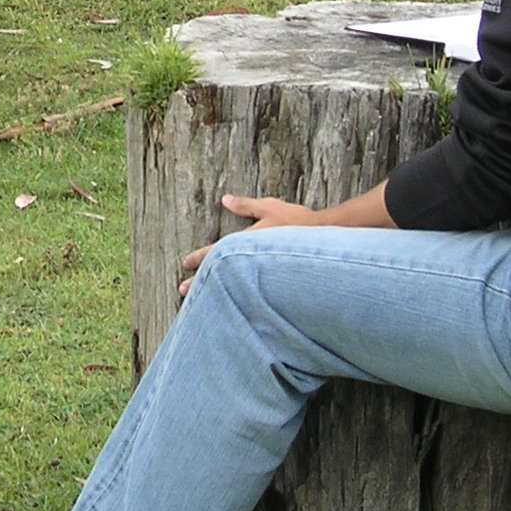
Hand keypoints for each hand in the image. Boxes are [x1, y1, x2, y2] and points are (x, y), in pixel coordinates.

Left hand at [178, 193, 319, 296]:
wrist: (327, 241)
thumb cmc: (299, 223)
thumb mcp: (271, 208)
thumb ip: (247, 206)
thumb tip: (225, 200)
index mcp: (247, 242)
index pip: (216, 252)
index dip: (199, 257)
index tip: (184, 264)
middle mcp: (252, 261)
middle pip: (219, 274)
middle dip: (200, 284)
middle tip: (182, 291)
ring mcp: (262, 275)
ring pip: (232, 287)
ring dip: (216, 293)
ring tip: (203, 305)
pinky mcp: (274, 286)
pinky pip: (250, 293)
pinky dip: (239, 300)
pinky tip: (235, 310)